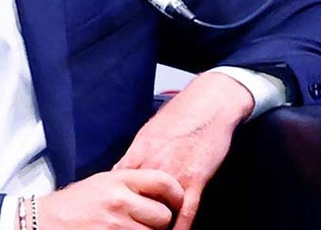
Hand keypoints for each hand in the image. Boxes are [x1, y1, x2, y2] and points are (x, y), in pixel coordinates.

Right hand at [34, 169, 183, 228]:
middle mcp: (119, 201)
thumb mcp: (101, 183)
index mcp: (118, 180)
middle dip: (159, 222)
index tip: (175, 202)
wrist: (43, 222)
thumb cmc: (73, 205)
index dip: (175, 194)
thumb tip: (162, 191)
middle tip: (148, 223)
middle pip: (163, 215)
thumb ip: (130, 184)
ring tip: (131, 229)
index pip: (163, 182)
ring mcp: (116, 226)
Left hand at [112, 72, 253, 229]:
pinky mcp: (195, 179)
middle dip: (131, 215)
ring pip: (157, 209)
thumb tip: (122, 171)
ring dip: (153, 224)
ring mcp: (174, 173)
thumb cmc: (180, 114)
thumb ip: (135, 155)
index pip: (117, 184)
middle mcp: (152, 165)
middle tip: (127, 226)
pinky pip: (186, 211)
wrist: (209, 103)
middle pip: (134, 200)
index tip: (111, 211)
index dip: (114, 201)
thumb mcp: (148, 132)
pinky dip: (179, 227)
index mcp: (138, 153)